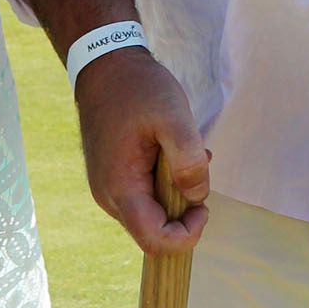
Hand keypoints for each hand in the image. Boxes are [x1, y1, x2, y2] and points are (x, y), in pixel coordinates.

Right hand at [73, 49, 209, 254]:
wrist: (105, 66)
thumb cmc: (138, 88)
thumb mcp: (173, 116)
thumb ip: (188, 160)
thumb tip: (196, 197)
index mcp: (120, 187)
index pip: (155, 241)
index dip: (186, 235)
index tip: (203, 205)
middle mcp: (109, 196)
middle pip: (153, 231)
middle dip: (183, 211)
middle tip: (196, 167)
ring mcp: (108, 188)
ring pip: (150, 215)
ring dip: (175, 195)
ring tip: (183, 152)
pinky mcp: (112, 179)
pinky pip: (144, 198)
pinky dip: (164, 184)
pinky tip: (170, 152)